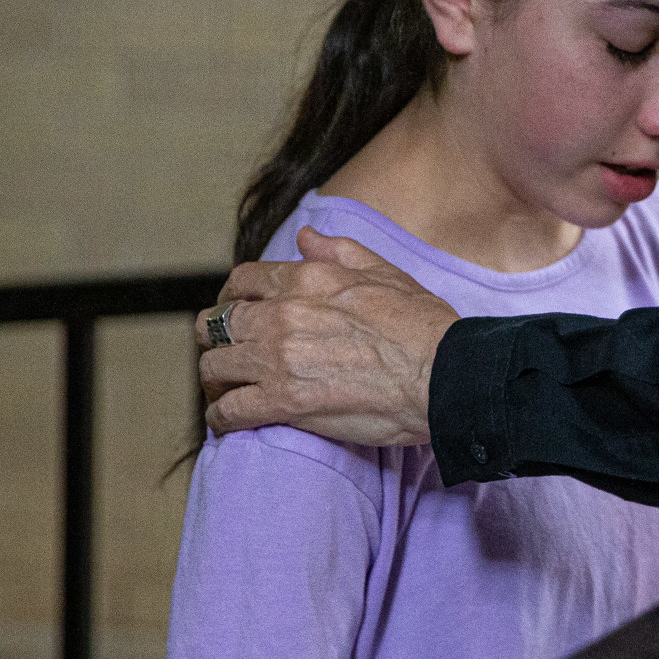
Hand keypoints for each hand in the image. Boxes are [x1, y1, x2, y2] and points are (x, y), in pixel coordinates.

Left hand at [197, 226, 457, 445]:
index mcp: (306, 279)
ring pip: (214, 366)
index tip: (237, 313)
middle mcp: (283, 314)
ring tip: (228, 390)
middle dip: (217, 339)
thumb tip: (306, 237)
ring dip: (217, 379)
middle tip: (229, 355)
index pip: (242, 282)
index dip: (232, 299)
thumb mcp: (387, 273)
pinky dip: (222, 416)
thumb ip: (341, 252)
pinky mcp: (283, 403)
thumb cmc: (425, 327)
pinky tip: (230, 421)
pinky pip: (228, 410)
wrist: (444, 374)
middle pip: (217, 324)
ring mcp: (278, 359)